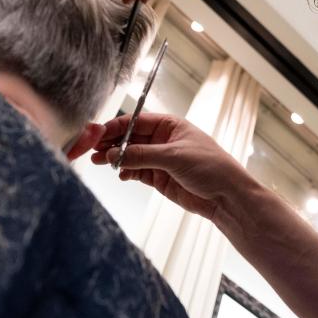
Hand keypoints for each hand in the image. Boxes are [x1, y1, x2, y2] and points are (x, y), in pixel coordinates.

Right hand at [91, 112, 250, 219]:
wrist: (226, 196)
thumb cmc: (210, 167)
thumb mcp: (174, 157)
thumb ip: (142, 155)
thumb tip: (114, 154)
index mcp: (170, 125)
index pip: (135, 121)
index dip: (115, 127)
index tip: (96, 134)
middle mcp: (162, 140)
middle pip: (129, 137)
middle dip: (110, 142)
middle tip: (91, 149)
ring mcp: (159, 159)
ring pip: (129, 155)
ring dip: (114, 158)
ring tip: (98, 161)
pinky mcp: (158, 177)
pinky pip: (135, 171)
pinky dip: (125, 172)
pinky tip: (119, 173)